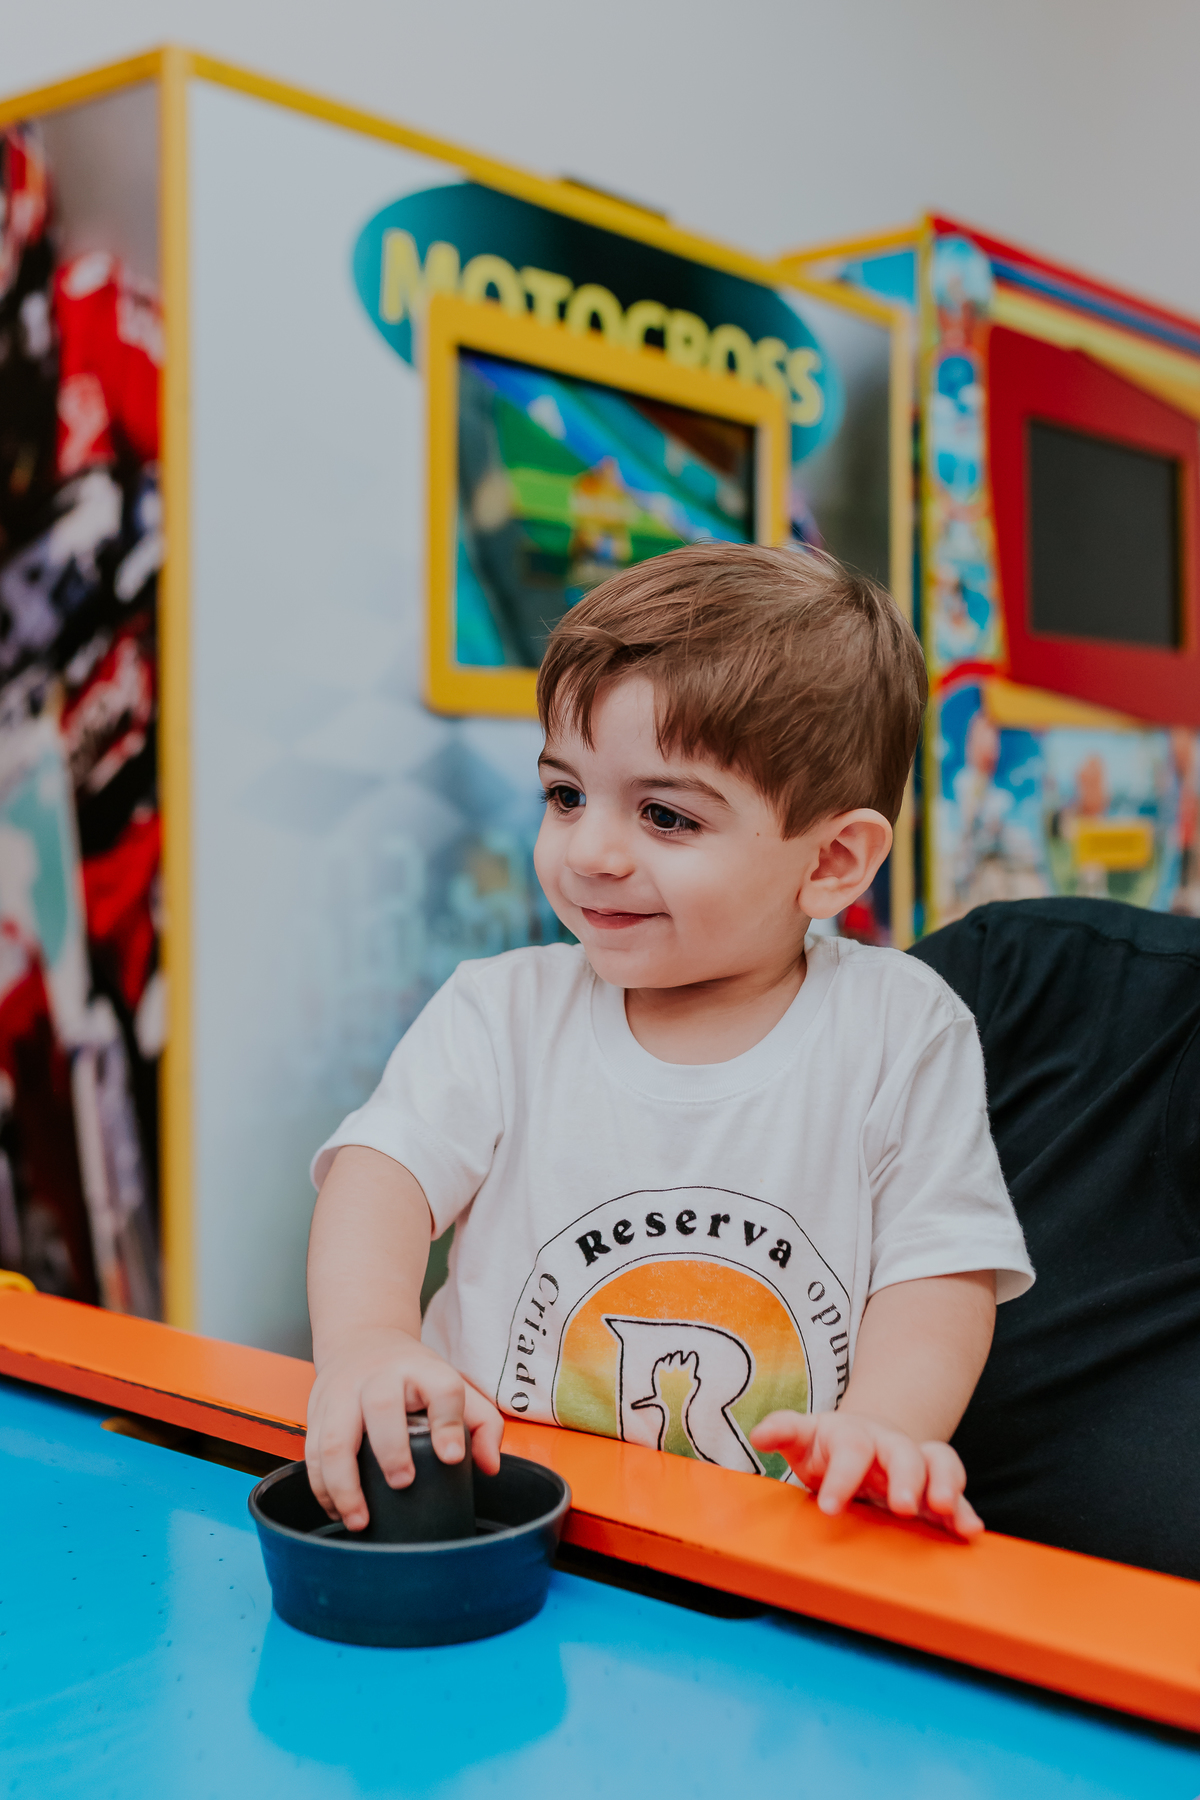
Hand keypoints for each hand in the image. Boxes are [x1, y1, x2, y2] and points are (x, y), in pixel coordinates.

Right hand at [305, 1326, 503, 1529]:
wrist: (361, 1341)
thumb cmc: (412, 1375)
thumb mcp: (450, 1384)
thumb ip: (480, 1423)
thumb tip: (489, 1466)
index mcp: (421, 1370)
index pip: (442, 1389)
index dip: (449, 1422)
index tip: (453, 1457)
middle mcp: (379, 1378)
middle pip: (382, 1407)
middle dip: (391, 1450)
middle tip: (402, 1483)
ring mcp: (342, 1394)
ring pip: (333, 1438)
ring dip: (343, 1484)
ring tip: (360, 1519)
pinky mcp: (316, 1412)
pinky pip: (311, 1454)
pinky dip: (321, 1488)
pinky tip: (337, 1510)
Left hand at [750, 1408, 981, 1538]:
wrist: (863, 1441)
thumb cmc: (826, 1446)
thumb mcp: (802, 1437)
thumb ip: (783, 1432)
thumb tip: (759, 1435)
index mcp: (852, 1435)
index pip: (850, 1449)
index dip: (841, 1477)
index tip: (830, 1507)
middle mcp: (888, 1445)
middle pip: (903, 1452)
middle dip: (906, 1477)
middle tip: (902, 1505)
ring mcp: (915, 1464)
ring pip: (938, 1463)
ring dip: (945, 1485)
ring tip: (947, 1511)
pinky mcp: (934, 1489)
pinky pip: (955, 1492)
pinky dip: (965, 1510)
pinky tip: (969, 1530)